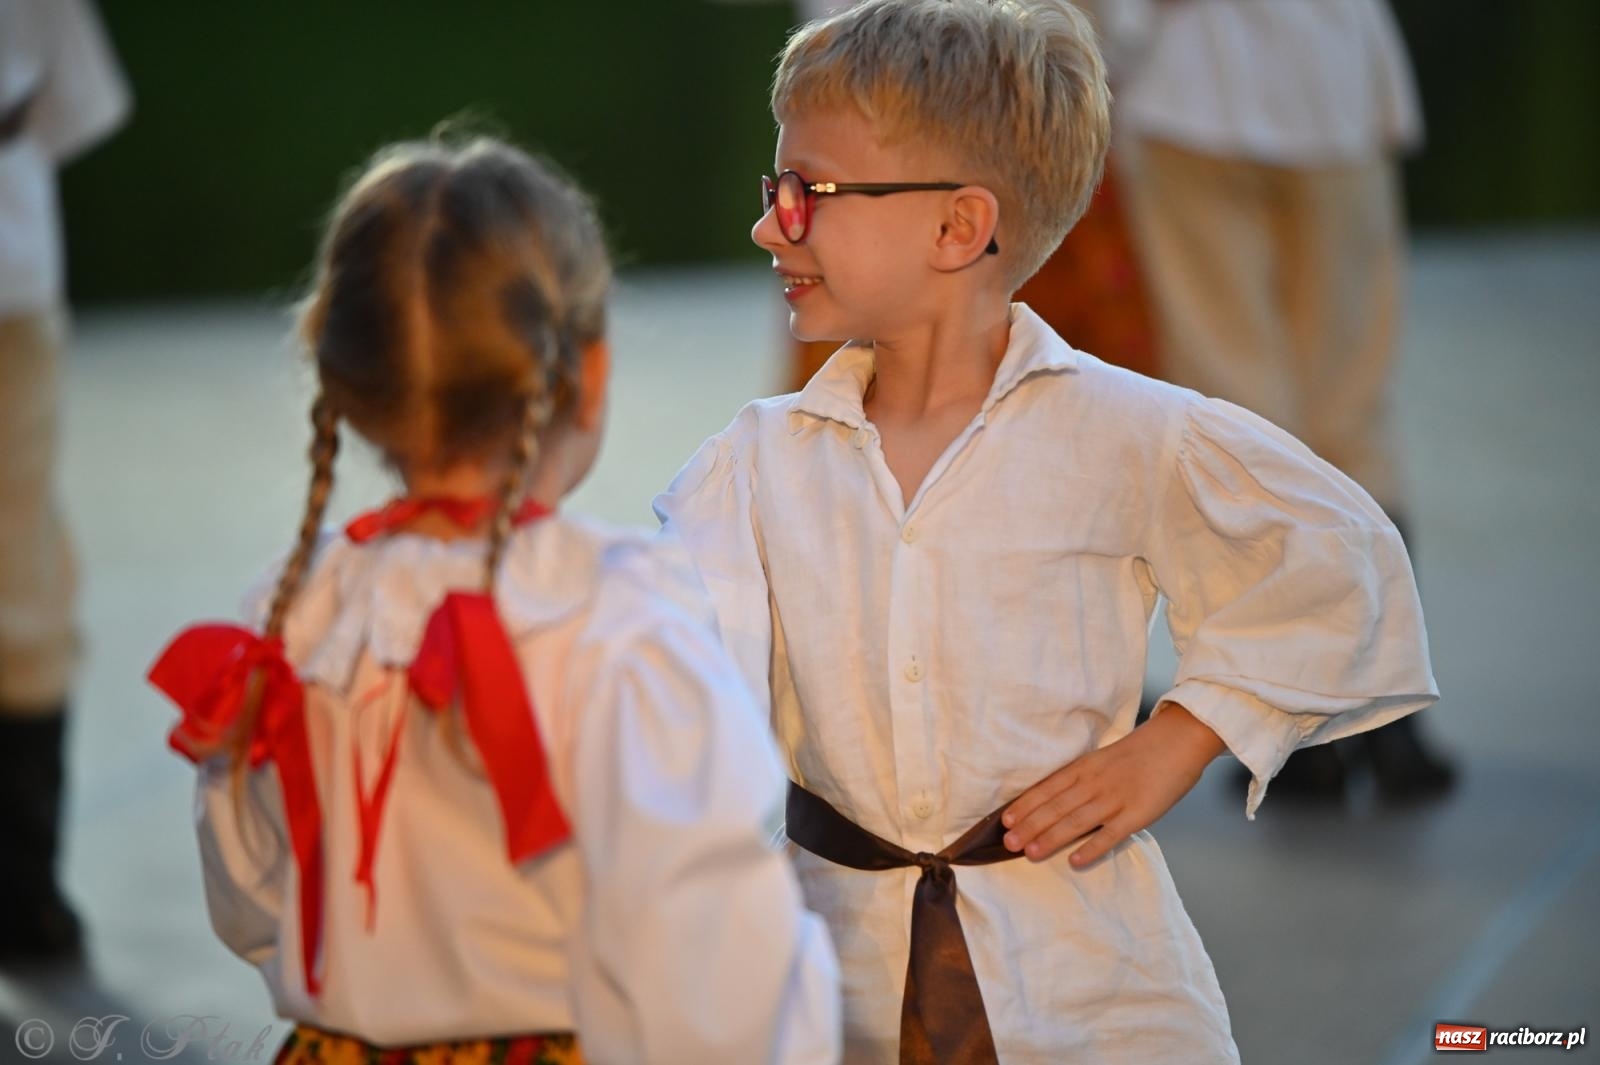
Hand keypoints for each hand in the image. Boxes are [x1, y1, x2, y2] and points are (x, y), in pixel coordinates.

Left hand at [1001, 703, 1225, 866]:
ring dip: (1051, 838)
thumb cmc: (1140, 752)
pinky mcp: (1138, 814)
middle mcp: (1095, 782)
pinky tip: (1075, 861)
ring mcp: (1116, 799)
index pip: (1048, 788)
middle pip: (1056, 806)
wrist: (1178, 740)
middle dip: (1030, 825)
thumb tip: (1058, 800)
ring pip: (1076, 821)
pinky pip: (1111, 834)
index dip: (1026, 805)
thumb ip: (1084, 777)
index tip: (1005, 820)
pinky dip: (1092, 848)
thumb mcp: (1104, 758)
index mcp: (1086, 767)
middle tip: (1008, 843)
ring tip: (1030, 853)